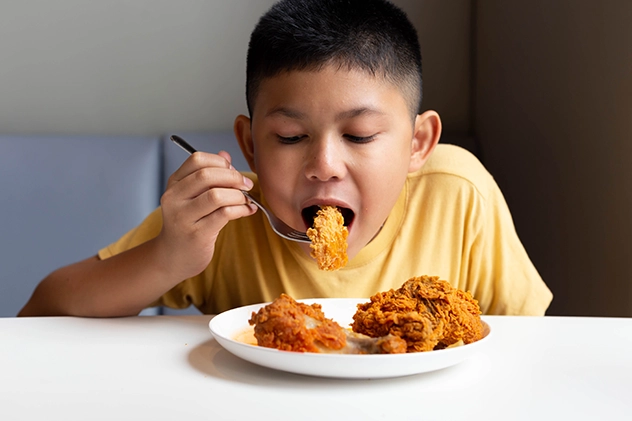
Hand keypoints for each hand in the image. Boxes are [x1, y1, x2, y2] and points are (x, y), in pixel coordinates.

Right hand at [155, 151, 256, 279]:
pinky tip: (247, 210)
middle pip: (207, 175)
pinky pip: (224, 214)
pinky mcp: (197, 234)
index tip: (233, 170)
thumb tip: (225, 155)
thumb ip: (207, 175)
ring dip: (238, 195)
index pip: (197, 160)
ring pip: (216, 195)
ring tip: (246, 200)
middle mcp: (174, 198)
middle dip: (234, 177)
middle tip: (247, 184)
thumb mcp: (192, 197)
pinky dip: (241, 209)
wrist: (173, 257)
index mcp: (174, 184)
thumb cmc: (188, 223)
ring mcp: (183, 217)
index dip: (220, 162)